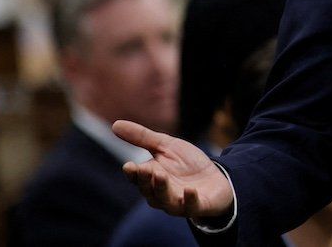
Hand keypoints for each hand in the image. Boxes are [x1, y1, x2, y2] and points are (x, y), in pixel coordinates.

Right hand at [113, 120, 234, 217]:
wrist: (216, 178)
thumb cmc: (188, 163)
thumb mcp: (166, 146)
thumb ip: (142, 138)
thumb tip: (115, 124)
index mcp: (151, 179)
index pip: (137, 178)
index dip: (133, 173)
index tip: (128, 166)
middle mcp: (161, 194)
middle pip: (148, 190)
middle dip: (145, 180)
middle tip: (143, 169)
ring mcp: (179, 202)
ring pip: (165, 200)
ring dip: (161, 188)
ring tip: (160, 175)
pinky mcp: (197, 206)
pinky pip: (191, 206)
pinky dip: (189, 199)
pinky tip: (190, 190)